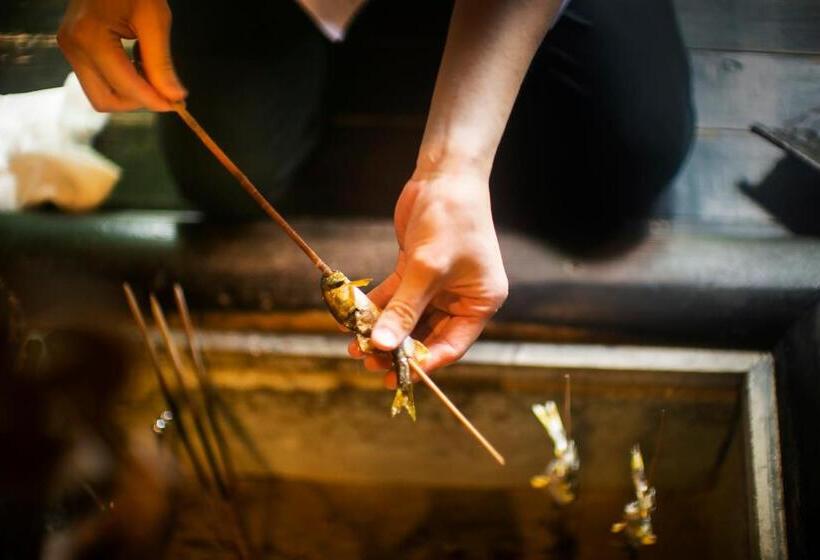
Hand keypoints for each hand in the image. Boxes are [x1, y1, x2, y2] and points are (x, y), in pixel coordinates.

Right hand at [58, 0, 185, 111]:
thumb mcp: (154, 21)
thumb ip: (162, 64)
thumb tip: (174, 97)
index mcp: (91, 39)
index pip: (126, 88)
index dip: (154, 100)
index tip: (177, 104)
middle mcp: (74, 48)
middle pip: (106, 100)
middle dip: (138, 101)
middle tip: (164, 89)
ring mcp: (69, 49)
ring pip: (99, 94)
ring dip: (129, 93)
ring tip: (149, 72)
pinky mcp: (72, 49)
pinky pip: (97, 80)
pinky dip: (119, 82)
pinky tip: (136, 64)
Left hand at [348, 164, 508, 387]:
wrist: (444, 175)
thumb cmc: (450, 219)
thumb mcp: (427, 268)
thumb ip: (404, 309)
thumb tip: (383, 345)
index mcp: (480, 302)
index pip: (451, 345)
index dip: (423, 363)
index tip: (395, 375)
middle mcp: (462, 298)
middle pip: (427, 335)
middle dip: (398, 348)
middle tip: (368, 362)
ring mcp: (438, 286)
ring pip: (408, 318)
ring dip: (383, 331)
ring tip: (355, 345)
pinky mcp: (417, 271)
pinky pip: (395, 298)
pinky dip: (376, 308)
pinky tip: (354, 320)